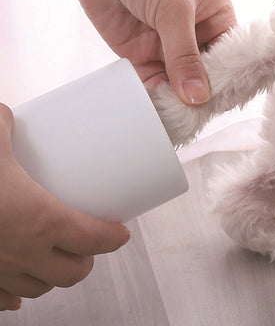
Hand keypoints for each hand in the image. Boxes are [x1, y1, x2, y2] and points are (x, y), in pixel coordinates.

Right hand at [0, 104, 129, 310]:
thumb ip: (5, 128)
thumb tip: (8, 117)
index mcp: (41, 221)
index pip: (93, 239)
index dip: (112, 238)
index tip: (121, 232)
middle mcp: (23, 253)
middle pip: (72, 272)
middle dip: (87, 260)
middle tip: (89, 244)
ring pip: (38, 289)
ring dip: (53, 276)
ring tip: (58, 258)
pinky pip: (2, 299)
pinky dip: (15, 293)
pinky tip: (18, 283)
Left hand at [71, 0, 235, 104]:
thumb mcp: (176, 8)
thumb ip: (185, 55)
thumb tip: (198, 97)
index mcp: (215, 15)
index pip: (229, 54)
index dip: (229, 78)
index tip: (225, 103)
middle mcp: (194, 33)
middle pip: (205, 72)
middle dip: (203, 93)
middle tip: (201, 117)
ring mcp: (167, 45)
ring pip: (179, 81)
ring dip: (178, 99)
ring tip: (181, 121)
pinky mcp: (141, 53)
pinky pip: (152, 81)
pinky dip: (155, 97)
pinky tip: (159, 112)